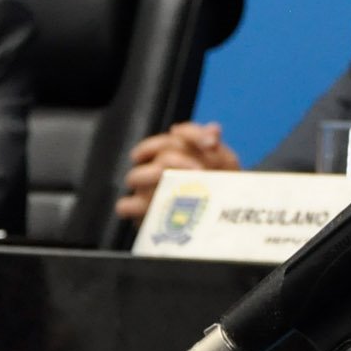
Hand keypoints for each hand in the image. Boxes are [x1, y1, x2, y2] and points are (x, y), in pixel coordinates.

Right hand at [115, 121, 239, 220]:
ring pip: (135, 175)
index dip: (193, 135)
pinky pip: (125, 205)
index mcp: (176, 152)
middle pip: (154, 152)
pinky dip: (133, 205)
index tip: (212, 143)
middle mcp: (157, 167)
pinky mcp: (139, 212)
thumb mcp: (225, 167)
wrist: (222, 221)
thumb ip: (218, 148)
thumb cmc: (220, 191)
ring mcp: (146, 189)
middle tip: (199, 170)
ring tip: (178, 188)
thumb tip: (213, 129)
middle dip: (178, 158)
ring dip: (154, 177)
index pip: (177, 135)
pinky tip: (151, 208)